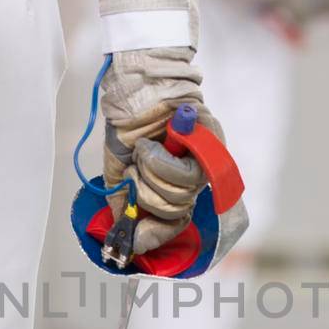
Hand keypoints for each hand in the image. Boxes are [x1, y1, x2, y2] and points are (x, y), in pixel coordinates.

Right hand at [100, 48, 223, 253]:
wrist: (134, 88)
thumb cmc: (127, 124)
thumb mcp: (118, 168)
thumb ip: (124, 199)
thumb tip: (126, 234)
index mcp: (172, 182)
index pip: (173, 221)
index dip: (156, 235)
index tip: (134, 241)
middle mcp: (192, 175)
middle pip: (175, 212)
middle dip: (146, 193)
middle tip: (134, 168)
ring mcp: (205, 161)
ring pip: (180, 196)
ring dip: (152, 174)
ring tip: (144, 149)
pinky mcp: (211, 145)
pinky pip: (187, 174)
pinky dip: (162, 162)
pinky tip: (153, 144)